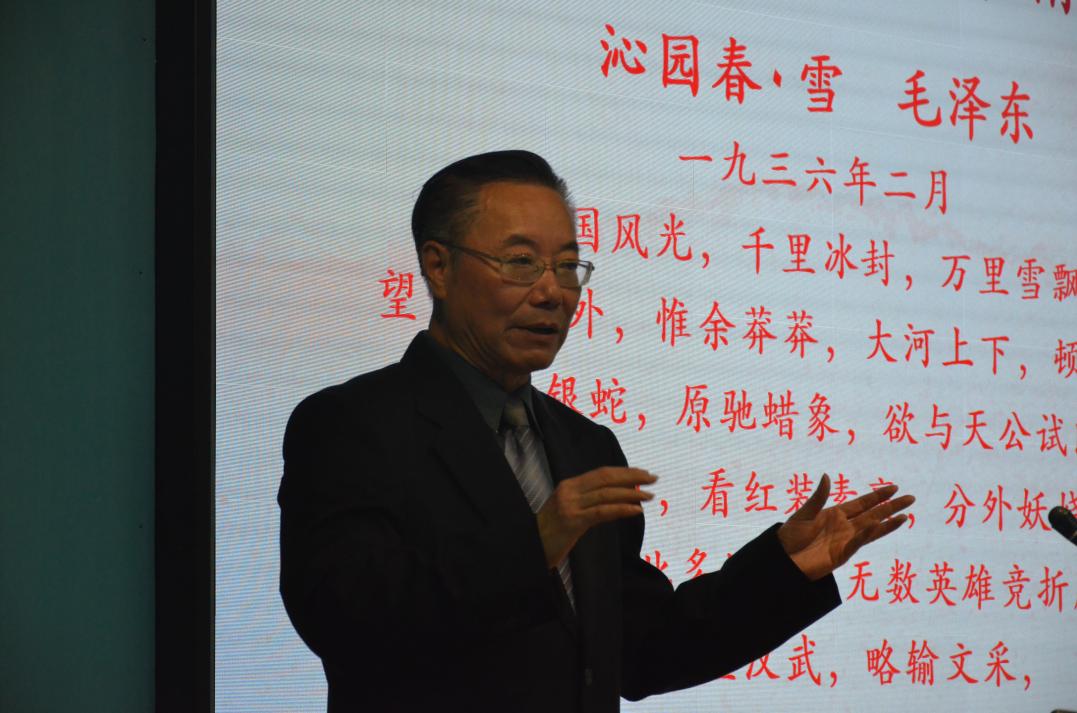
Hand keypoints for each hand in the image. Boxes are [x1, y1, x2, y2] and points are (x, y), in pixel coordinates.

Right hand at [536, 467, 656, 567]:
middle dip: (632, 477)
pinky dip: (621, 509)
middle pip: (606, 478)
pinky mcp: (572, 521)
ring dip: (631, 494)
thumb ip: (587, 500)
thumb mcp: (568, 509)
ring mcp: (570, 505)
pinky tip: (636, 510)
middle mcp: (569, 490)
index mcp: (569, 485)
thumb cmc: (550, 531)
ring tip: (648, 496)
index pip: (602, 473)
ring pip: (606, 494)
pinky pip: (602, 512)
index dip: (624, 472)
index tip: (642, 474)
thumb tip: (616, 496)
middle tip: (652, 479)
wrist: (529, 546)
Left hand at [778, 473, 914, 580]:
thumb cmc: (790, 537)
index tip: (894, 487)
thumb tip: (827, 476)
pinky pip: (857, 542)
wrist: (783, 560)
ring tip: (905, 516)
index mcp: (836, 514)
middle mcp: (845, 526)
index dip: (878, 496)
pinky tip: (878, 525)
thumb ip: (818, 497)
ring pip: (871, 530)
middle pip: (873, 514)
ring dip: (888, 523)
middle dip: (891, 506)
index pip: (863, 503)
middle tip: (910, 498)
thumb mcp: (804, 513)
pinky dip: (867, 534)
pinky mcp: (842, 554)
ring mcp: (845, 540)